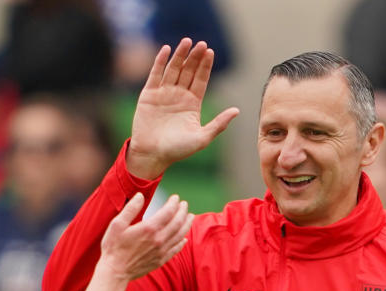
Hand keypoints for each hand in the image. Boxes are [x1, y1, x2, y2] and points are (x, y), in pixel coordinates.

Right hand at [98, 192, 191, 280]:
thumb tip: (140, 195)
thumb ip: (131, 209)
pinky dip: (182, 242)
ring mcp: (161, 251)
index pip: (168, 212)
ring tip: (190, 217)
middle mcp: (158, 239)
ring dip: (187, 225)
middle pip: (177, 223)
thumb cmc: (113, 247)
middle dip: (182, 212)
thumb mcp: (117, 224)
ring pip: (180, 236)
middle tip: (185, 204)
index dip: (174, 203)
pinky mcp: (160, 260)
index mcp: (149, 228)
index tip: (176, 197)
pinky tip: (184, 238)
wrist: (115, 272)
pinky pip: (175, 250)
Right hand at [125, 39, 238, 180]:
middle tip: (202, 44)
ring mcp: (163, 93)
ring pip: (173, 69)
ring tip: (187, 42)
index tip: (210, 52)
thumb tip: (237, 110)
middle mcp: (179, 96)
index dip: (205, 66)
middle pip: (188, 71)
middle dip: (195, 57)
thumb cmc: (178, 150)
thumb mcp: (202, 138)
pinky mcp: (149, 94)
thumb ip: (219, 124)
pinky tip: (167, 49)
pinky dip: (160, 61)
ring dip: (180, 55)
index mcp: (192, 104)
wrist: (152, 155)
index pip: (200, 80)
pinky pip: (155, 74)